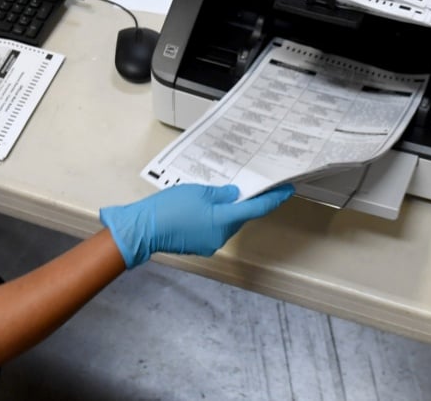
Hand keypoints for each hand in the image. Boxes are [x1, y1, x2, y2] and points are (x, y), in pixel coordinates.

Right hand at [99, 183, 294, 268]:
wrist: (142, 229)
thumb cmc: (169, 207)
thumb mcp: (197, 191)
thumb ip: (220, 193)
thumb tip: (235, 195)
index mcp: (223, 220)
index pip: (255, 208)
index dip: (273, 199)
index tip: (287, 190)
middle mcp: (221, 235)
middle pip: (240, 217)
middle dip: (243, 202)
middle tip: (245, 184)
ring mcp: (209, 243)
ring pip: (225, 223)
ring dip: (225, 210)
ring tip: (214, 193)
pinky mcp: (198, 245)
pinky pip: (212, 228)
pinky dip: (212, 217)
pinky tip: (201, 207)